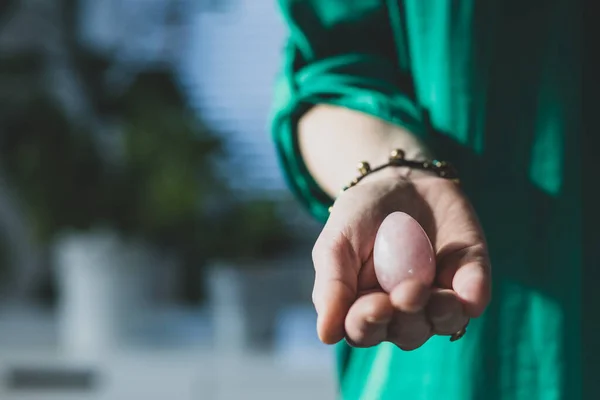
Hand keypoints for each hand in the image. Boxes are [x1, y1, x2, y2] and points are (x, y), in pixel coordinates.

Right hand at [312, 168, 490, 349]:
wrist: (400, 181)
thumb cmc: (359, 216)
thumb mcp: (336, 242)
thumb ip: (331, 285)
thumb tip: (326, 334)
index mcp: (364, 308)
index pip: (364, 331)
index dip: (370, 325)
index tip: (376, 305)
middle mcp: (403, 312)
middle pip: (407, 333)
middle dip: (408, 317)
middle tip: (408, 290)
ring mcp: (439, 297)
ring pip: (444, 322)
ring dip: (442, 314)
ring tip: (436, 294)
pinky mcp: (469, 278)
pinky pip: (475, 297)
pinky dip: (472, 296)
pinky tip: (468, 289)